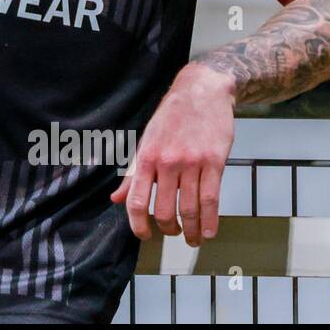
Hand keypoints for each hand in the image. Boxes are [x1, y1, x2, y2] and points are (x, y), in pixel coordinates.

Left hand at [110, 63, 235, 246]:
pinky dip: (210, 220)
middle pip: (165, 210)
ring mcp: (192, 163)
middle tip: (172, 234)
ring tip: (193, 238)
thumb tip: (115, 199)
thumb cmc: (171, 117)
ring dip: (191, 230)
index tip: (144, 235)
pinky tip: (209, 231)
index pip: (137, 201)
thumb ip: (132, 174)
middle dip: (168, 229)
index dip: (138, 224)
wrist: (201, 91)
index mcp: (146, 158)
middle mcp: (167, 163)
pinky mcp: (214, 162)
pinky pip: (212, 199)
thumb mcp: (146, 141)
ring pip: (190, 209)